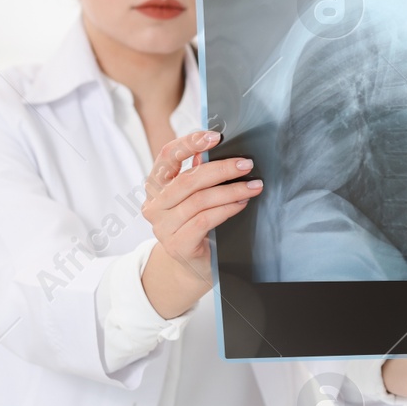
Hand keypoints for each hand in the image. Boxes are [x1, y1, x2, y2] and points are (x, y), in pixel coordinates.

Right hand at [140, 129, 261, 317]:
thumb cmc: (196, 227)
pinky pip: (204, 221)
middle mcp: (154, 206)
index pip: (166, 156)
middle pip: (187, 180)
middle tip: (246, 164)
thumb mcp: (196, 197)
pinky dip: (226, 210)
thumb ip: (199, 174)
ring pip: (199, 201)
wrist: (192, 268)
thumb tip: (216, 148)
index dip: (189, 143)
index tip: (216, 137)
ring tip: (253, 186)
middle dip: (221, 169)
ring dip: (231, 191)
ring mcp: (163, 227)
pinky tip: (241, 204)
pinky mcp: (177, 245)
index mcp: (155, 187)